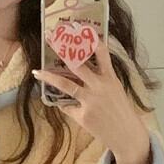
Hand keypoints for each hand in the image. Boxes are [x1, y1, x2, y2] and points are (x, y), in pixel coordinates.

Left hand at [32, 40, 149, 158]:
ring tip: (37, 72)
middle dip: (63, 50)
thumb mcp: (116, 90)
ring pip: (65, 85)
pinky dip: (63, 104)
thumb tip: (81, 71)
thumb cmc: (121, 111)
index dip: (91, 40)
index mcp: (110, 79)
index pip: (102, 54)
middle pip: (78, 65)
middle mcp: (99, 87)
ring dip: (49, 78)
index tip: (80, 28)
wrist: (126, 135)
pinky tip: (58, 103)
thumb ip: (101, 80)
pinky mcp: (83, 115)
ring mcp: (90, 101)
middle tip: (51, 39)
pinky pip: (68, 106)